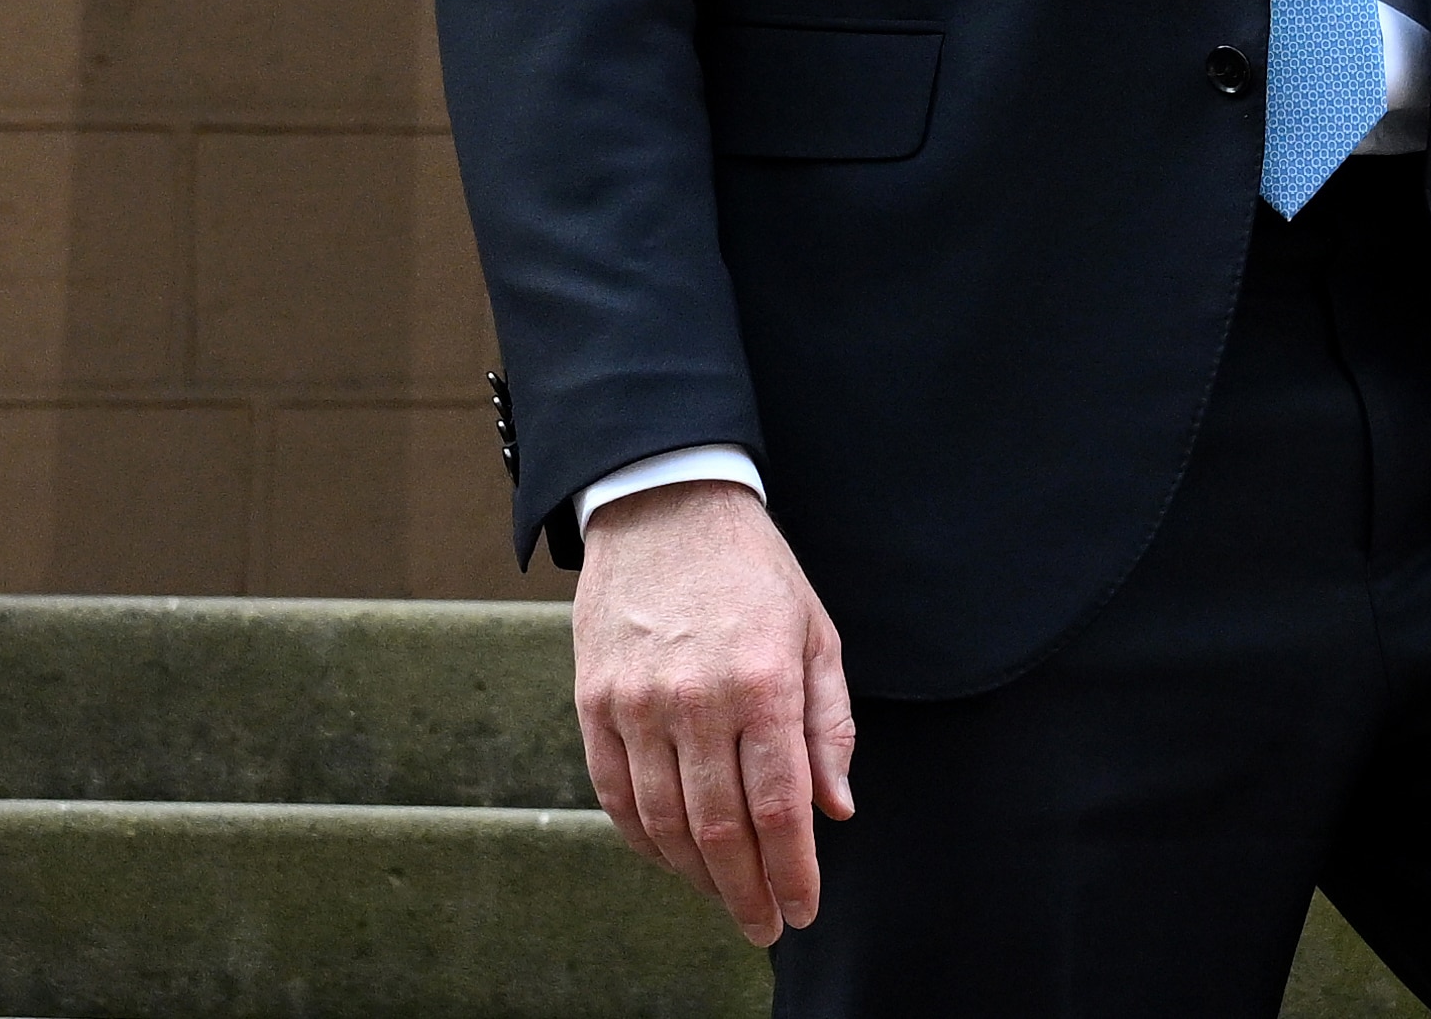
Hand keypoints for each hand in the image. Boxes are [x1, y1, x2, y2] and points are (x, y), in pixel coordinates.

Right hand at [572, 479, 856, 943]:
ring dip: (697, 876)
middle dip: (747, 892)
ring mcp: (637, 703)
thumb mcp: (815, 633)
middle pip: (720, 829)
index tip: (803, 910)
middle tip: (764, 926)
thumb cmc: (754, 571)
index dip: (793, 872)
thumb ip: (829, 726)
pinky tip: (672, 859)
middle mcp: (697, 698)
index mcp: (763, 681)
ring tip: (725, 898)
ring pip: (665, 823)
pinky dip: (645, 840)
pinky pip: (616, 794)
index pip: (780, 808)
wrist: (664, 504)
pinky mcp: (593, 702)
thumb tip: (836, 810)